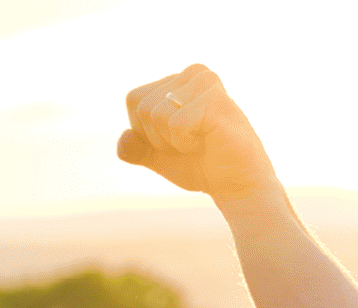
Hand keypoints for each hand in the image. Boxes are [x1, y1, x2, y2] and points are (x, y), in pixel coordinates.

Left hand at [116, 65, 277, 201]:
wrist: (234, 183)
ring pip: (156, 114)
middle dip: (158, 138)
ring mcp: (205, 82)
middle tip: (189, 143)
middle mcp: (193, 73)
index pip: (134, 100)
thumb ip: (135, 147)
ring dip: (173, 141)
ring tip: (200, 141)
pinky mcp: (215, 99)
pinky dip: (186, 143)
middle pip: (142, 107)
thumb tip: (123, 138)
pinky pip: (175, 124)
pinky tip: (208, 141)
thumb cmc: (200, 165)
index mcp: (177, 80)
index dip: (146, 131)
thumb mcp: (158, 156)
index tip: (174, 139)